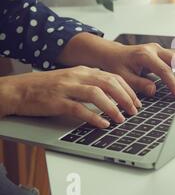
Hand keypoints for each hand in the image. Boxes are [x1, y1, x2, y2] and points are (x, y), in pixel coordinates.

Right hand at [0, 66, 140, 127]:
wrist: (18, 89)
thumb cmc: (46, 87)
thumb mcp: (72, 79)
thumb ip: (91, 82)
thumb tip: (113, 93)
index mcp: (83, 70)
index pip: (112, 76)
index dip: (128, 89)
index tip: (136, 101)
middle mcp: (77, 76)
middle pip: (109, 83)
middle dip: (125, 97)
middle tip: (134, 110)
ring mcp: (67, 88)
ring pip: (96, 94)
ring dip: (112, 107)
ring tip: (121, 119)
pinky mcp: (57, 101)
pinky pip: (79, 109)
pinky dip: (93, 117)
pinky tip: (102, 124)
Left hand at [58, 33, 174, 98]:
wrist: (112, 54)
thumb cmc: (116, 65)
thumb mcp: (123, 77)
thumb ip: (139, 84)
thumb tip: (153, 90)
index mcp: (144, 55)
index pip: (164, 70)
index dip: (173, 83)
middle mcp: (154, 49)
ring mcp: (160, 48)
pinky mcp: (163, 51)